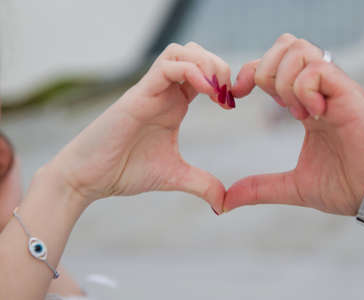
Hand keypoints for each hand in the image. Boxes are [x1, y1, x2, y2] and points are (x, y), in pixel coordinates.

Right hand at [48, 42, 233, 211]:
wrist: (89, 178)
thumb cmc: (125, 171)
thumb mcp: (174, 176)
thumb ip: (201, 184)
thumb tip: (224, 204)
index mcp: (174, 104)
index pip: (203, 73)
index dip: (223, 81)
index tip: (231, 103)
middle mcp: (164, 92)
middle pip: (196, 53)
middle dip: (219, 66)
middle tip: (228, 94)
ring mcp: (151, 90)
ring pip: (182, 51)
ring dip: (207, 63)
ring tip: (216, 90)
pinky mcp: (138, 94)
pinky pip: (167, 66)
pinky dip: (192, 71)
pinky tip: (206, 92)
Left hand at [224, 34, 363, 216]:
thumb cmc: (348, 185)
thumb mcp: (294, 186)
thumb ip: (260, 188)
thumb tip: (227, 202)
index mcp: (305, 105)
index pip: (272, 66)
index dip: (249, 73)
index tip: (237, 96)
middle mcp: (318, 91)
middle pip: (285, 45)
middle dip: (264, 68)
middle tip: (269, 101)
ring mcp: (333, 89)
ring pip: (299, 49)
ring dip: (285, 80)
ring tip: (297, 112)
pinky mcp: (348, 93)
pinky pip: (317, 69)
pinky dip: (304, 89)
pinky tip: (313, 115)